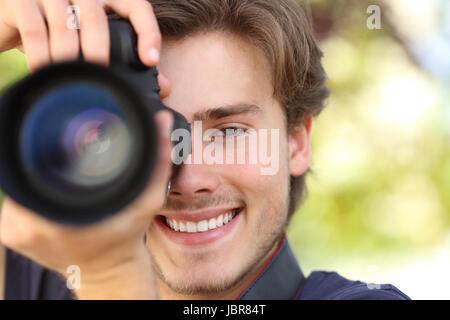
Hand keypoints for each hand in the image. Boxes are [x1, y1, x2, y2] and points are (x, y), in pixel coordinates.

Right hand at [0, 0, 169, 96]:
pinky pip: (35, 31)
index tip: (150, 61)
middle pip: (97, 19)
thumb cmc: (57, 31)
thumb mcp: (91, 41)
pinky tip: (45, 73)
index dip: (148, 32)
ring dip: (67, 60)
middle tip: (97, 77)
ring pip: (65, 27)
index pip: (136, 6)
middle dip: (99, 53)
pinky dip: (41, 57)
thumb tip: (164, 86)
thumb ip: (125, 57)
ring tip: (69, 80)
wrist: (8, 16)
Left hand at [0, 110, 172, 298]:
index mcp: (60, 218)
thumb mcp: (149, 199)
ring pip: (18, 184)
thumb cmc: (127, 236)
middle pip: (27, 170)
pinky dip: (30, 193)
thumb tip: (160, 120)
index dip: (53, 150)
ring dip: (36, 178)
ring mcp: (15, 232)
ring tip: (61, 184)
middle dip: (45, 163)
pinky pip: (14, 200)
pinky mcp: (10, 235)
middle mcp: (30, 226)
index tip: (69, 149)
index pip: (41, 164)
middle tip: (69, 167)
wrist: (108, 271)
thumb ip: (158, 160)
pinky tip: (52, 199)